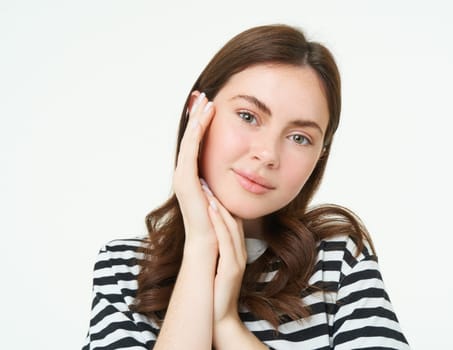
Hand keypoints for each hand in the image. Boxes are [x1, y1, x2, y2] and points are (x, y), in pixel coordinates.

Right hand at [172, 91, 216, 245]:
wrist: (212, 249)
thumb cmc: (222, 229)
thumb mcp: (227, 200)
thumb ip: (228, 186)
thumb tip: (244, 176)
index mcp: (196, 180)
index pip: (199, 147)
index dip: (204, 127)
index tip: (212, 109)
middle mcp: (186, 176)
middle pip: (191, 140)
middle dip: (198, 118)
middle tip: (204, 97)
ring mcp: (183, 178)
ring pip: (189, 141)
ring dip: (197, 120)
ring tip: (204, 101)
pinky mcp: (184, 181)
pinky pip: (190, 150)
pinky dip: (196, 132)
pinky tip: (203, 117)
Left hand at [200, 184, 247, 344]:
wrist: (219, 316)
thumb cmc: (215, 290)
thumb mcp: (217, 264)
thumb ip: (216, 248)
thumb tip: (206, 231)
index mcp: (235, 249)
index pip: (232, 220)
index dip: (223, 200)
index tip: (210, 182)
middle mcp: (239, 251)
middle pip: (233, 218)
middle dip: (222, 197)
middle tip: (208, 175)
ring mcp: (237, 259)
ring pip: (231, 226)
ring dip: (220, 205)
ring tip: (208, 186)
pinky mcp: (232, 269)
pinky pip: (227, 241)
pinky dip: (220, 223)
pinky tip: (212, 209)